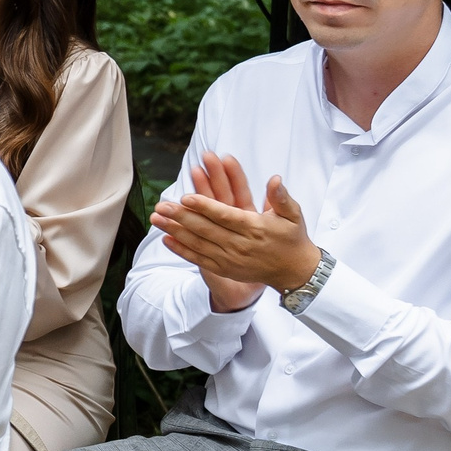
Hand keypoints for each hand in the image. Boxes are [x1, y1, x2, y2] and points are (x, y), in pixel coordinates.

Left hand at [151, 154, 323, 312]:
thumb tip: (275, 179)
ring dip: (175, 231)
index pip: (225, 215)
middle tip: (162, 205)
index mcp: (255, 228)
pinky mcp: (225, 269)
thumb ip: (281, 197)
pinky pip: (199, 259)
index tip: (186, 197)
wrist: (294, 271)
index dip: (204, 206)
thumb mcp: (293, 215)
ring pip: (198, 244)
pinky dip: (181, 250)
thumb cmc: (292, 238)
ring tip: (156, 218)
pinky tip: (165, 239)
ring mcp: (230, 259)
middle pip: (205, 229)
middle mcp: (240, 245)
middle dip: (181, 217)